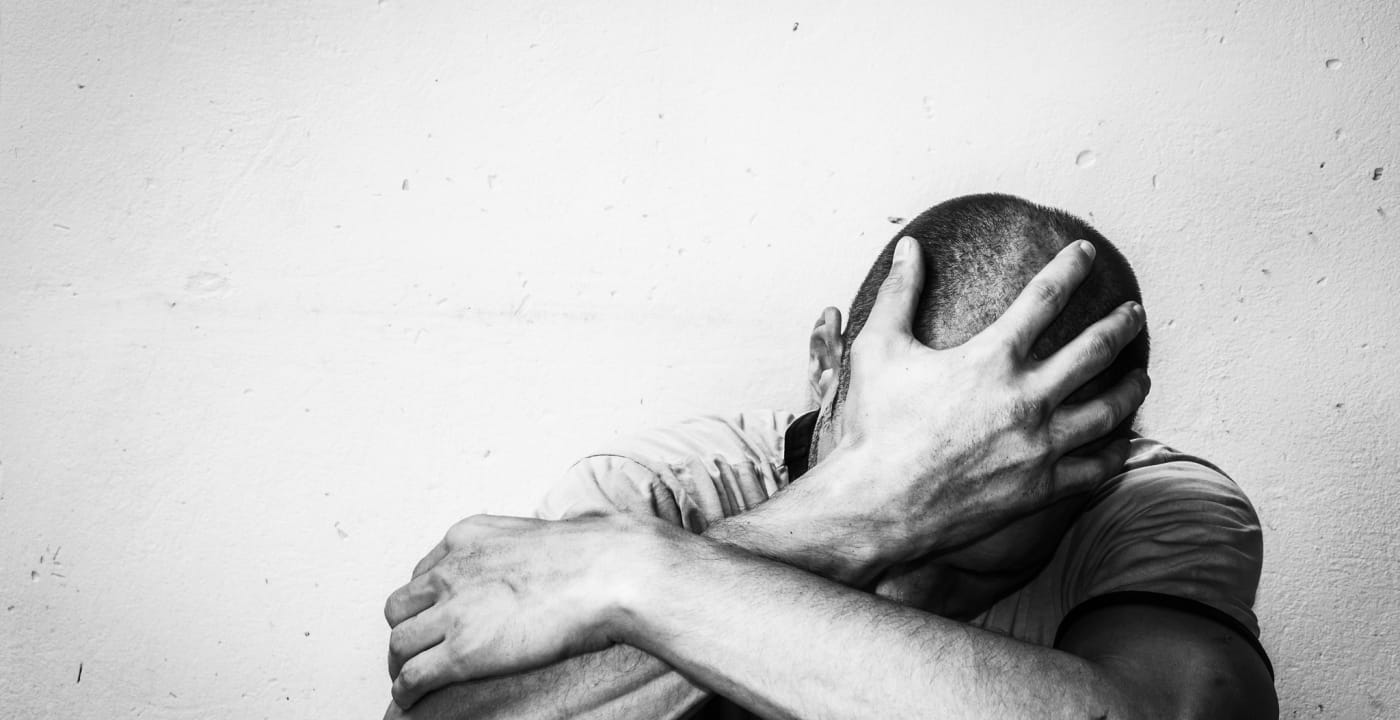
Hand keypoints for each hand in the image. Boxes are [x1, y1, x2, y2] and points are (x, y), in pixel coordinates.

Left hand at [382, 514, 640, 708]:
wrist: (608, 574)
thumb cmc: (597, 554)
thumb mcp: (547, 527)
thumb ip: (539, 538)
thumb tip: (567, 528)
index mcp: (469, 536)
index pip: (424, 571)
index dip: (427, 601)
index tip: (436, 616)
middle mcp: (451, 569)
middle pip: (401, 606)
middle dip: (408, 628)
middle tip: (420, 647)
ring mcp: (453, 611)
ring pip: (399, 642)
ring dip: (402, 663)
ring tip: (410, 678)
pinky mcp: (462, 651)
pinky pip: (414, 675)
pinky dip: (407, 690)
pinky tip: (413, 698)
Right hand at [824, 237, 1148, 566]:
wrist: (878, 505)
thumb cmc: (874, 427)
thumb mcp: (878, 348)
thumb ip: (899, 292)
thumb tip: (908, 247)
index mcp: (992, 359)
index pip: (1045, 296)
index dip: (1070, 267)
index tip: (1086, 253)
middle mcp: (1026, 399)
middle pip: (1094, 350)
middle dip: (1120, 325)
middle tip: (1134, 312)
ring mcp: (1039, 446)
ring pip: (1109, 409)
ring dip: (1131, 386)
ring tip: (1140, 374)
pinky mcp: (1040, 488)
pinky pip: (1096, 467)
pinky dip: (1116, 450)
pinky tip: (1122, 439)